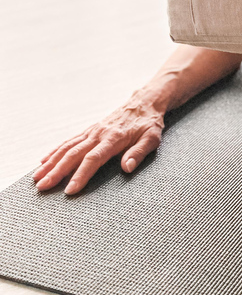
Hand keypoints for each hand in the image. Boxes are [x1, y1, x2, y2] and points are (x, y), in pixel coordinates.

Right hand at [32, 89, 165, 194]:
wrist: (143, 103)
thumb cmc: (149, 124)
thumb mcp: (152, 138)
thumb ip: (139, 153)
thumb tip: (126, 168)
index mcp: (113, 139)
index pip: (93, 159)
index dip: (80, 175)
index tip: (70, 190)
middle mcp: (98, 134)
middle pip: (73, 154)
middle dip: (57, 172)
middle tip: (42, 187)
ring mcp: (91, 131)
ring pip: (66, 148)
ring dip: (51, 163)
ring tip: (37, 177)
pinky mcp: (89, 130)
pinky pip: (68, 141)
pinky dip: (55, 151)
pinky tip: (44, 160)